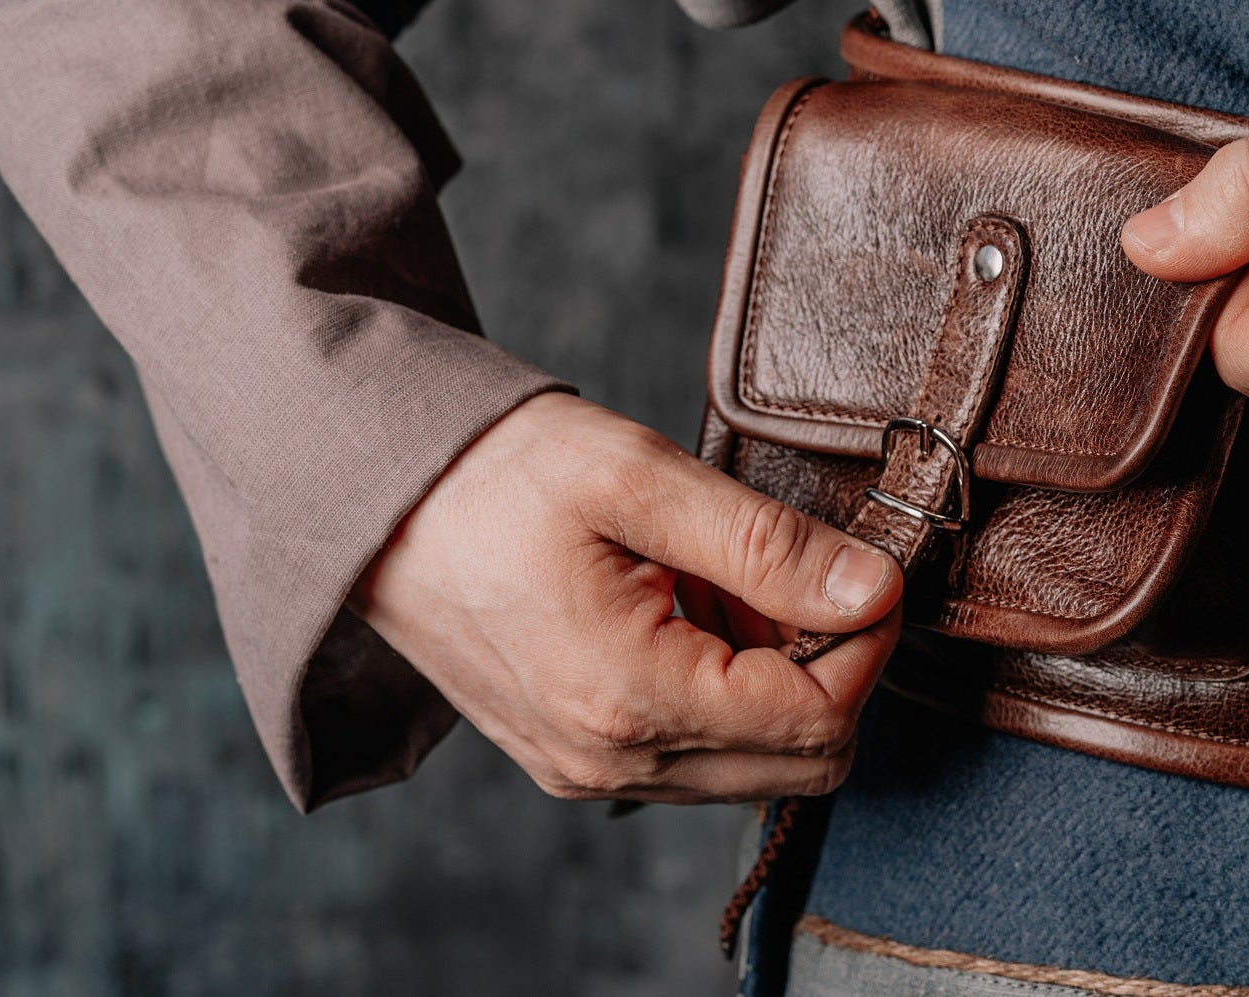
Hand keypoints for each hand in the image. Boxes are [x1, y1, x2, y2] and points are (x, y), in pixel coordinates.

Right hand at [350, 392, 900, 803]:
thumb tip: (874, 590)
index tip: (865, 571)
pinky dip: (723, 692)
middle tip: (797, 575)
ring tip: (722, 582)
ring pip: (756, 765)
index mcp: (631, 698)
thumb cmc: (496, 476)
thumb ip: (769, 546)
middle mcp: (612, 761)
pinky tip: (688, 610)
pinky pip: (697, 755)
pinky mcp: (576, 760)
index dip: (867, 643)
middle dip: (829, 668)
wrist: (374, 500)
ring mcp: (589, 772)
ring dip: (774, 680)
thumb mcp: (641, 480)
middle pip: (803, 762)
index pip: (820, 718)